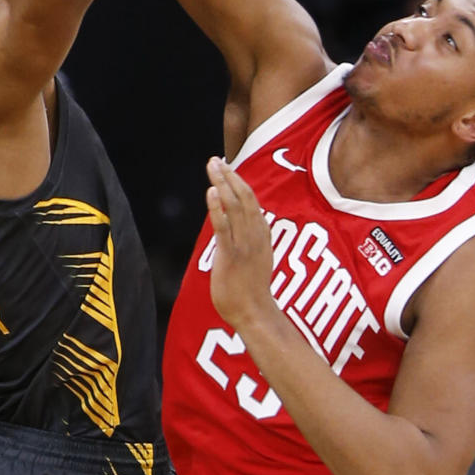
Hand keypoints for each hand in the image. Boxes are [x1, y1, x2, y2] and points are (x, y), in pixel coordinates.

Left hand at [205, 157, 274, 331]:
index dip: (239, 182)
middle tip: (217, 160)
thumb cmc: (251, 290)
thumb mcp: (254, 258)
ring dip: (223, 183)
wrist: (255, 314)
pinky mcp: (231, 256)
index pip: (251, 201)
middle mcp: (256, 235)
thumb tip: (234, 228)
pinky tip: (211, 192)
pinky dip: (218, 208)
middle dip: (230, 176)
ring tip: (213, 166)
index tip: (228, 167)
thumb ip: (246, 240)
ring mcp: (244, 245)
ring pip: (235, 206)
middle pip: (244, 197)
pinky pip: (224, 228)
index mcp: (262, 234)